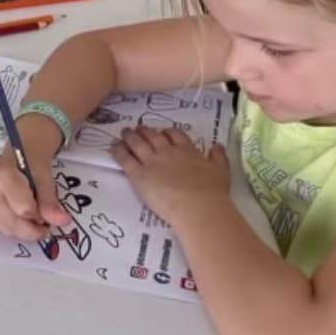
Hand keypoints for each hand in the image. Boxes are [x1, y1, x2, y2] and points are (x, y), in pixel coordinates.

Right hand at [0, 154, 70, 242]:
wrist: (18, 159)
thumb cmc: (32, 165)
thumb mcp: (45, 179)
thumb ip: (51, 202)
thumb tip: (63, 221)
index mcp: (2, 178)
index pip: (24, 209)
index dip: (41, 216)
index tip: (49, 211)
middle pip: (13, 223)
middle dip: (33, 228)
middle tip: (46, 223)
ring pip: (8, 230)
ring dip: (26, 230)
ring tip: (36, 218)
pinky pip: (5, 229)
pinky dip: (19, 229)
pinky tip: (25, 220)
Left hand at [111, 128, 229, 226]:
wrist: (197, 205)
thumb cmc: (212, 191)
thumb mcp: (221, 170)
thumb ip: (218, 157)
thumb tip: (217, 145)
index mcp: (187, 150)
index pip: (175, 135)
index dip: (167, 132)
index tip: (162, 132)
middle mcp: (167, 152)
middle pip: (153, 136)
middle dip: (145, 131)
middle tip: (138, 128)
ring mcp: (151, 162)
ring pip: (137, 144)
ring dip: (130, 136)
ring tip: (124, 132)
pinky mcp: (138, 175)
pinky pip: (125, 159)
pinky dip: (118, 151)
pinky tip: (114, 147)